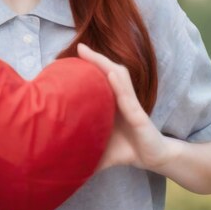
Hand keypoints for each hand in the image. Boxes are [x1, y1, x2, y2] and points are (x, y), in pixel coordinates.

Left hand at [77, 43, 172, 171]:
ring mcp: (131, 106)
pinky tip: (111, 75)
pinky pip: (129, 100)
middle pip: (109, 72)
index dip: (88, 65)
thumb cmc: (126, 150)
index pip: (100, 78)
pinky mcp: (140, 118)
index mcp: (112, 102)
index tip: (72, 54)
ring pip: (120, 79)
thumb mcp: (99, 149)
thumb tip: (58, 162)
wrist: (153, 160)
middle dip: (95, 58)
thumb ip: (81, 152)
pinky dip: (120, 86)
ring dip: (106, 65)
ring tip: (91, 54)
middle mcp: (122, 99)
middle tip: (80, 47)